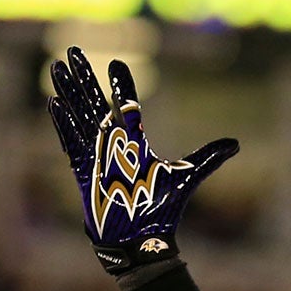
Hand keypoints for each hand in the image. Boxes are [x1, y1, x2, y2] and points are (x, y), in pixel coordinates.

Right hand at [47, 47, 237, 275]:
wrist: (141, 239)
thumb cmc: (160, 209)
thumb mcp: (186, 175)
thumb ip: (208, 157)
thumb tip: (236, 143)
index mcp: (135, 141)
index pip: (127, 104)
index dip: (123, 84)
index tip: (118, 62)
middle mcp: (113, 143)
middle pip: (95, 102)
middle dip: (84, 77)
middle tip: (73, 51)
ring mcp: (96, 155)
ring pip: (79, 115)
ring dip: (69, 91)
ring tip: (57, 65)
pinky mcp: (84, 170)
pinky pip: (71, 142)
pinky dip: (64, 123)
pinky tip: (54, 103)